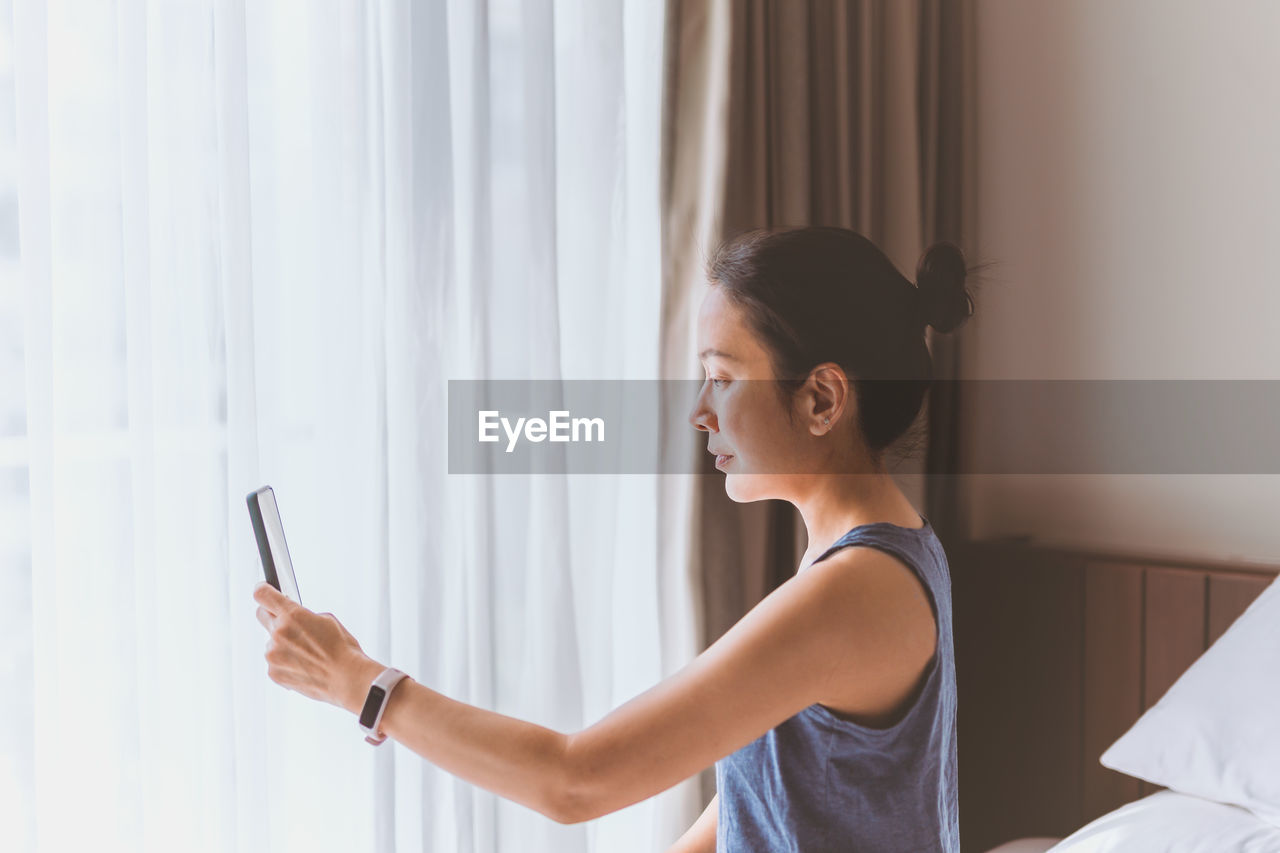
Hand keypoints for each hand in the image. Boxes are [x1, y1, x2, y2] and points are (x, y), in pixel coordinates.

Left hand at [252, 581, 382, 712]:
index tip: (263, 591)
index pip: (262, 594)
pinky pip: (274, 661)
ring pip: (270, 642)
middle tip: (288, 624)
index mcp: (292, 615)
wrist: (346, 679)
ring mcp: (273, 654)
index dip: (262, 590)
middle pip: (262, 615)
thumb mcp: (327, 620)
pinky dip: (285, 662)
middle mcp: (278, 633)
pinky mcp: (273, 672)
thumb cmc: (342, 649)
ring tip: (306, 654)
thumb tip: (292, 617)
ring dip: (282, 644)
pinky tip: (303, 666)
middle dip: (273, 616)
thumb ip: (303, 615)